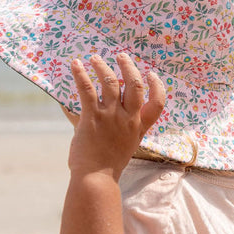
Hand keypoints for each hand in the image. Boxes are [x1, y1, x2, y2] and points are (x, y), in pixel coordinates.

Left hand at [67, 54, 164, 180]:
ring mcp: (110, 117)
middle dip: (128, 66)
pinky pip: (86, 89)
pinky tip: (76, 64)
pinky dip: (80, 74)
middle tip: (121, 55)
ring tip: (95, 58)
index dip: (158, 86)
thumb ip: (123, 126)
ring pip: (111, 82)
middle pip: (135, 85)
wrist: (95, 178)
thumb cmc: (108, 163)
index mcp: (139, 126)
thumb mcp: (126, 144)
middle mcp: (128, 119)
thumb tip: (106, 107)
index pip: (158, 103)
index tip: (152, 74)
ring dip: (102, 66)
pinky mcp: (91, 117)